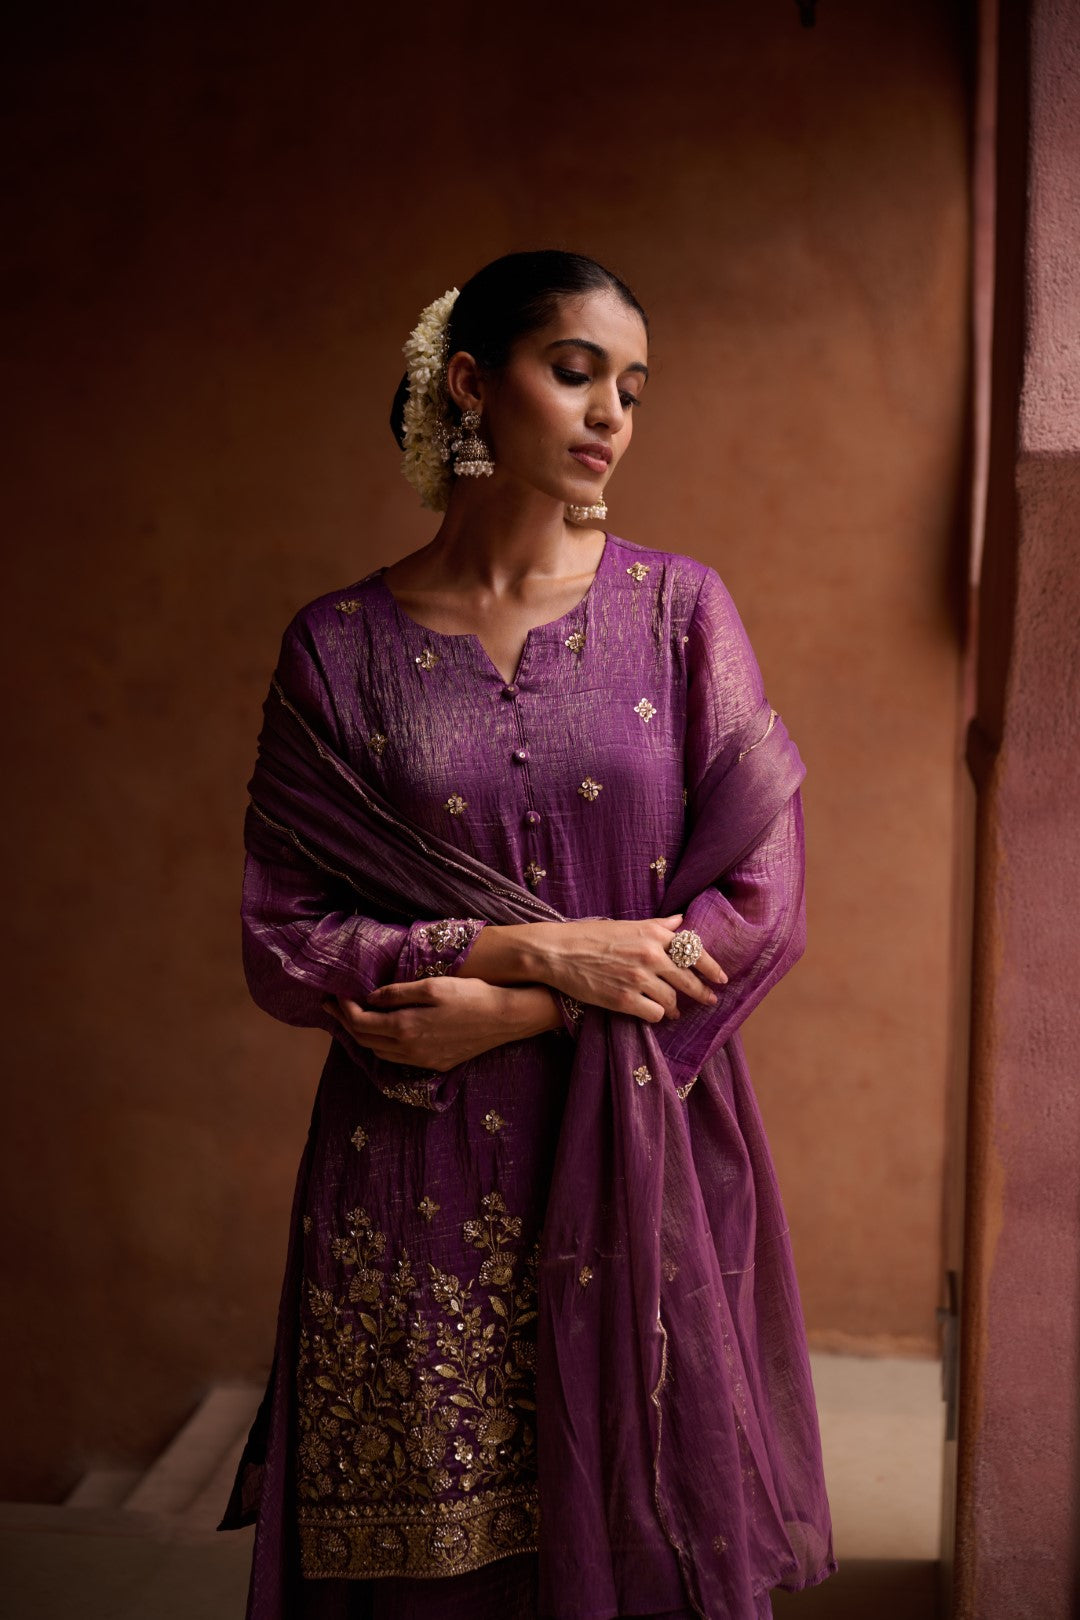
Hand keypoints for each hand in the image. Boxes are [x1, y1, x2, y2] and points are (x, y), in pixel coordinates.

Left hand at [320, 976, 555, 1071]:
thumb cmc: (470, 995)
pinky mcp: (436, 1063)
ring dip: (363, 1035)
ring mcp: (422, 1060)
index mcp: (404, 1027)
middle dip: (345, 1022)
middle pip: (364, 1039)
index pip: (360, 1022)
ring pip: (379, 1052)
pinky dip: (382, 1044)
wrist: (505, 1017)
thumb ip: (396, 993)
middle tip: (333, 1006)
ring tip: (355, 1017)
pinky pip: (398, 1058)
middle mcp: (409, 1049)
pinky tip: (384, 1032)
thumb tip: (369, 998)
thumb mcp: (431, 985)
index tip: (335, 993)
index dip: (343, 1008)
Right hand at [522, 912, 726, 1023]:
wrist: (558, 952)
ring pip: (672, 999)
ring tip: (673, 1009)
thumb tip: (681, 920)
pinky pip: (654, 1013)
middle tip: (710, 1000)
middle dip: (702, 992)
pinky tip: (652, 1012)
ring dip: (675, 1006)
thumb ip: (658, 925)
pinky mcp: (624, 1000)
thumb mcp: (627, 924)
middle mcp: (650, 956)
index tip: (721, 978)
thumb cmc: (590, 936)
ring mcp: (638, 979)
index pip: (694, 951)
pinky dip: (657, 1014)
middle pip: (689, 979)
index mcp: (653, 935)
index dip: (712, 967)